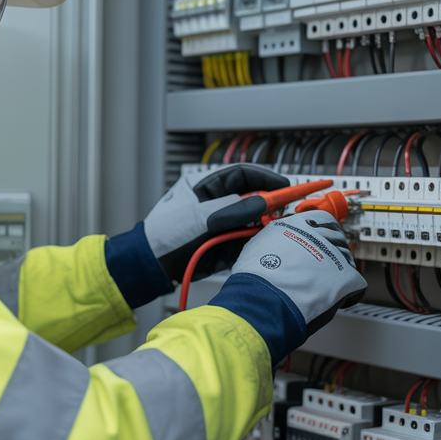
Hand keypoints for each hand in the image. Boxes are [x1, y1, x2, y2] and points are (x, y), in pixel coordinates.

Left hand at [143, 164, 289, 281]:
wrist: (152, 264)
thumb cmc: (165, 234)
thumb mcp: (199, 218)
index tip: (285, 187)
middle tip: (288, 210)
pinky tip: (266, 243)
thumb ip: (231, 210)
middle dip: (270, 203)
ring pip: (253, 220)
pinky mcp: (226, 245)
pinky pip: (248, 240)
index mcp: (207, 186)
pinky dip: (258, 242)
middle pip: (252, 198)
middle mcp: (218, 203)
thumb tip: (261, 203)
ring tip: (279, 227)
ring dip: (266, 224)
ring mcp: (223, 224)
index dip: (265, 178)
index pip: (242, 175)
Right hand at [211, 210, 366, 361]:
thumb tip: (277, 246)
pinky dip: (349, 293)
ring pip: (347, 260)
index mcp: (298, 223)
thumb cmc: (256, 279)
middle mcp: (318, 235)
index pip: (322, 220)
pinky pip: (357, 283)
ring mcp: (334, 255)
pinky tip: (340, 299)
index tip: (320, 241)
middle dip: (332, 252)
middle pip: (337, 238)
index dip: (321, 234)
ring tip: (327, 285)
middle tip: (324, 266)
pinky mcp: (345, 277)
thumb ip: (275, 241)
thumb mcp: (258, 245)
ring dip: (339, 271)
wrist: (262, 300)